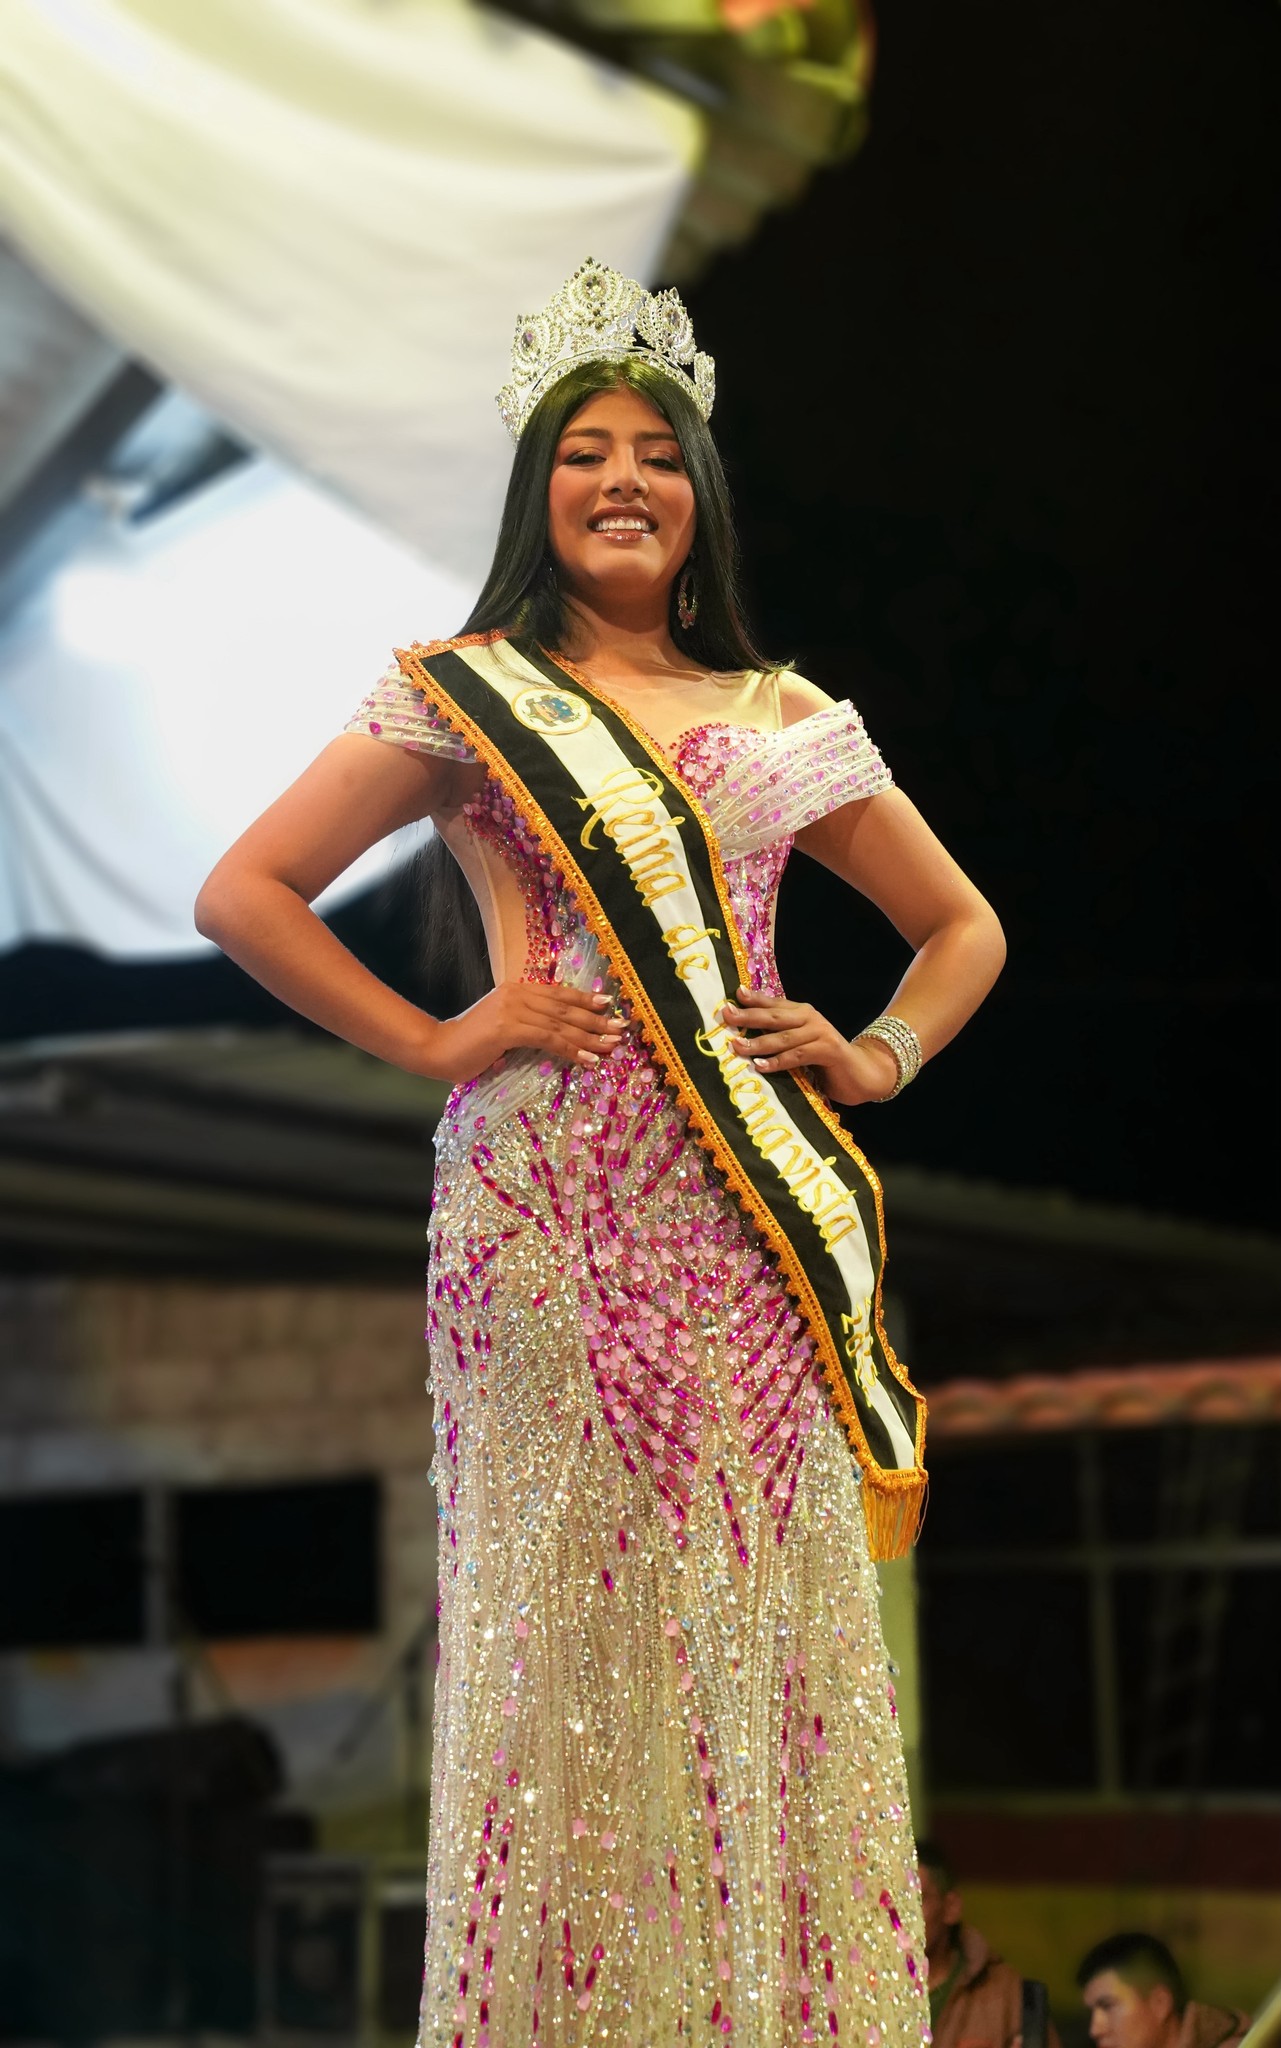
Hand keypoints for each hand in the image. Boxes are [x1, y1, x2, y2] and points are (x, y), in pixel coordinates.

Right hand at [420, 981, 624, 1084]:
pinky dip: (571, 1049)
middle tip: (620, 1028)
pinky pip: (548, 1038)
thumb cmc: (470, 1044)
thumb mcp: (503, 1027)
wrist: (438, 1049)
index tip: (608, 1005)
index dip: (585, 999)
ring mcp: (511, 1009)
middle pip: (564, 1007)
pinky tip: (587, 1058)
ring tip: (611, 1046)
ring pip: (560, 1023)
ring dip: (589, 1036)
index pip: (558, 993)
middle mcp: (516, 994)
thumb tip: (555, 1035)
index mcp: (516, 990)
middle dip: (595, 1019)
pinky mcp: (507, 1028)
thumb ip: (526, 1025)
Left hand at [721, 985, 899, 1105]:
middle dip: (748, 1015)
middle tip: (726, 1015)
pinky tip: (761, 1066)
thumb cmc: (825, 1060)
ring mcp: (820, 1033)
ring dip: (759, 1042)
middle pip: (774, 1015)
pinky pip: (798, 1055)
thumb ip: (780, 1037)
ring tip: (737, 1046)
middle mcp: (810, 1018)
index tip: (733, 995)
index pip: (773, 1003)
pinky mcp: (828, 1050)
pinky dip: (778, 1061)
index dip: (754, 998)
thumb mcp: (800, 1044)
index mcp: (802, 1013)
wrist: (861, 1072)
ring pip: (783, 1037)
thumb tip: (744, 1036)